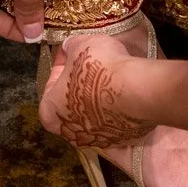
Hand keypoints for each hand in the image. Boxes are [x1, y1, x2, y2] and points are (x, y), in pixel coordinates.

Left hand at [40, 34, 155, 148]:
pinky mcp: (123, 140)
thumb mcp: (81, 45)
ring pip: (94, 120)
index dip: (61, 67)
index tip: (71, 56)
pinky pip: (117, 124)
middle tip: (90, 71)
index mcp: (50, 111)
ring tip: (109, 82)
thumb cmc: (101, 70)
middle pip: (71, 108)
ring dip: (99, 103)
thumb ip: (70, 47)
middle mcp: (71, 132)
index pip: (50, 87)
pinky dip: (120, 112)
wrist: (137, 90)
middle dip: (79, 90)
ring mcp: (98, 140)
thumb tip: (69, 47)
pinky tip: (126, 94)